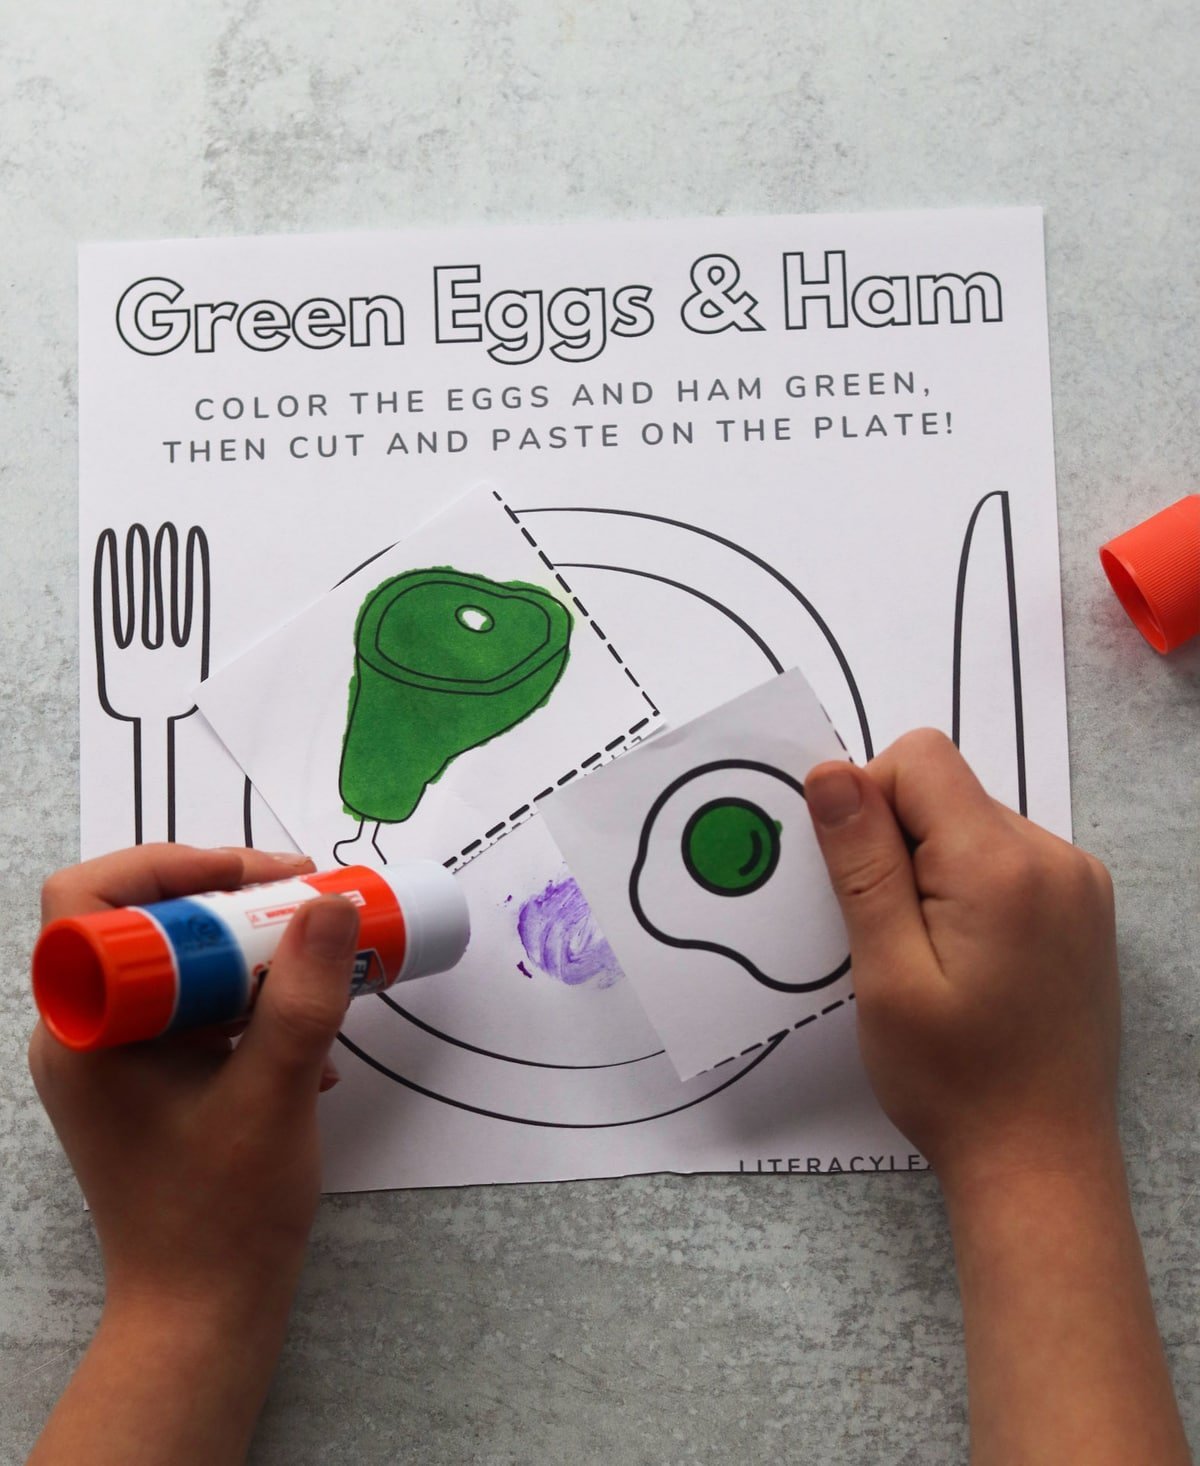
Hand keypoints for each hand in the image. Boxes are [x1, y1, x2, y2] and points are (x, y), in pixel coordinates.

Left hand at [27, 844, 359, 1464]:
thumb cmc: (222, 1212)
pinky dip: (249, 1007)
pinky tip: (311, 1046)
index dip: (170, 866)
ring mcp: (112, 1066)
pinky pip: (191, 1015)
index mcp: (84, 1030)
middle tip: (303, 905)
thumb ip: (304, 995)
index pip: (89, 901)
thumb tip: (332, 903)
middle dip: (228, 905)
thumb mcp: (274, 1092)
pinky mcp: (144, 1088)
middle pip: (139, 925)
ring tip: (319, 963)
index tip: (258, 876)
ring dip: (247, 955)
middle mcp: (83, 1037)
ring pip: (173, 968)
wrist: (203, 1314)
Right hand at [805, 733, 1189, 1464]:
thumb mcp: (886, 973)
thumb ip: (862, 864)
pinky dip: (969, 888)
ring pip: (972, 823)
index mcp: (1003, 864)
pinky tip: (966, 960)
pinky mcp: (1084, 908)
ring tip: (931, 958)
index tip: (861, 887)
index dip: (869, 803)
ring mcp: (1079, 883)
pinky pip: (1006, 858)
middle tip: (891, 936)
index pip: (919, 758)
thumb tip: (831, 771)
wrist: (1041, 1162)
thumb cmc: (954, 1081)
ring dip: (933, 868)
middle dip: (900, 843)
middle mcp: (1055, 857)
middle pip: (947, 790)